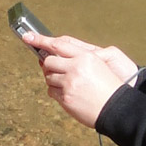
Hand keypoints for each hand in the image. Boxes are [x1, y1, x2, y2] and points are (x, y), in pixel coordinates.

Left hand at [23, 32, 137, 128]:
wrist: (117, 109)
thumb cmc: (108, 87)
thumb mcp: (98, 66)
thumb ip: (77, 59)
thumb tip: (52, 58)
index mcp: (86, 57)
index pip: (58, 44)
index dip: (41, 40)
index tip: (28, 37)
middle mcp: (76, 68)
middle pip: (49, 61)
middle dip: (49, 66)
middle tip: (56, 71)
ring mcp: (70, 83)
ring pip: (48, 78)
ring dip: (54, 81)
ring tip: (70, 86)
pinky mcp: (66, 98)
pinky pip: (51, 91)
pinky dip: (56, 92)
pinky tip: (69, 95)